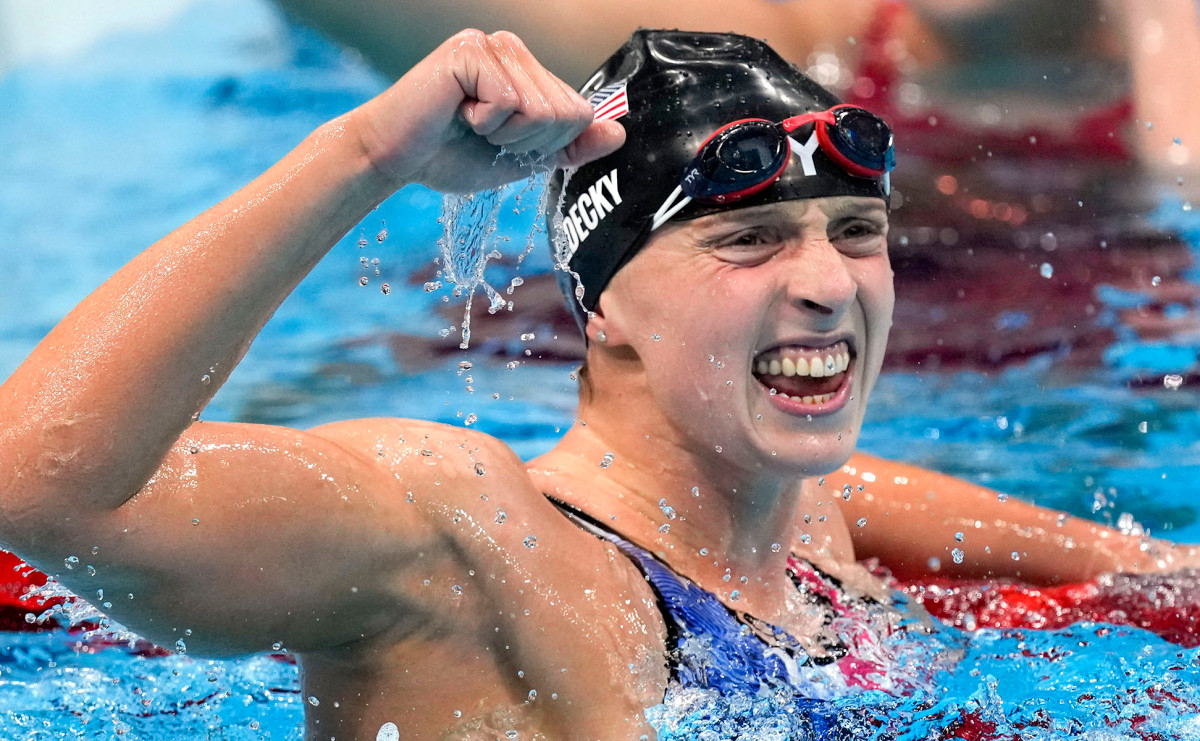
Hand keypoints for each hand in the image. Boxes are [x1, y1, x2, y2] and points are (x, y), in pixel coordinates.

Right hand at [351, 29, 624, 192]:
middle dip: (528, 141)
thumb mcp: (524, 158)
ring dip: (506, 134)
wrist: (395, 159)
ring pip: (542, 109)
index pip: (580, 113)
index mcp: (528, 68)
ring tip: (470, 123)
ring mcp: (491, 44)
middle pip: (566, 112)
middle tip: (484, 134)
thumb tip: (619, 134)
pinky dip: (485, 122)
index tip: (504, 141)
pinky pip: (509, 102)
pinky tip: (456, 112)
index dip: (547, 144)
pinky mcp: (469, 52)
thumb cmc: (452, 155)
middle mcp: (513, 48)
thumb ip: (571, 146)